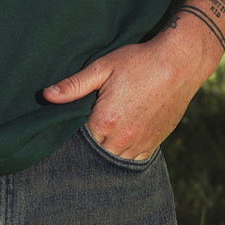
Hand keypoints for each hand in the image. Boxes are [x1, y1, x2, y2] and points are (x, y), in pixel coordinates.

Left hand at [43, 27, 217, 159]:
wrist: (179, 63)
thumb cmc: (139, 61)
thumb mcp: (103, 67)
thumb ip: (74, 85)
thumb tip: (46, 95)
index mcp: (106, 121)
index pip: (78, 142)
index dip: (70, 136)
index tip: (65, 128)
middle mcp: (123, 139)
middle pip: (94, 155)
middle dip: (86, 148)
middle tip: (80, 135)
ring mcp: (140, 144)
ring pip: (113, 162)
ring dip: (104, 154)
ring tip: (98, 139)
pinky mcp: (153, 144)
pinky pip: (133, 161)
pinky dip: (123, 156)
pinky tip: (116, 144)